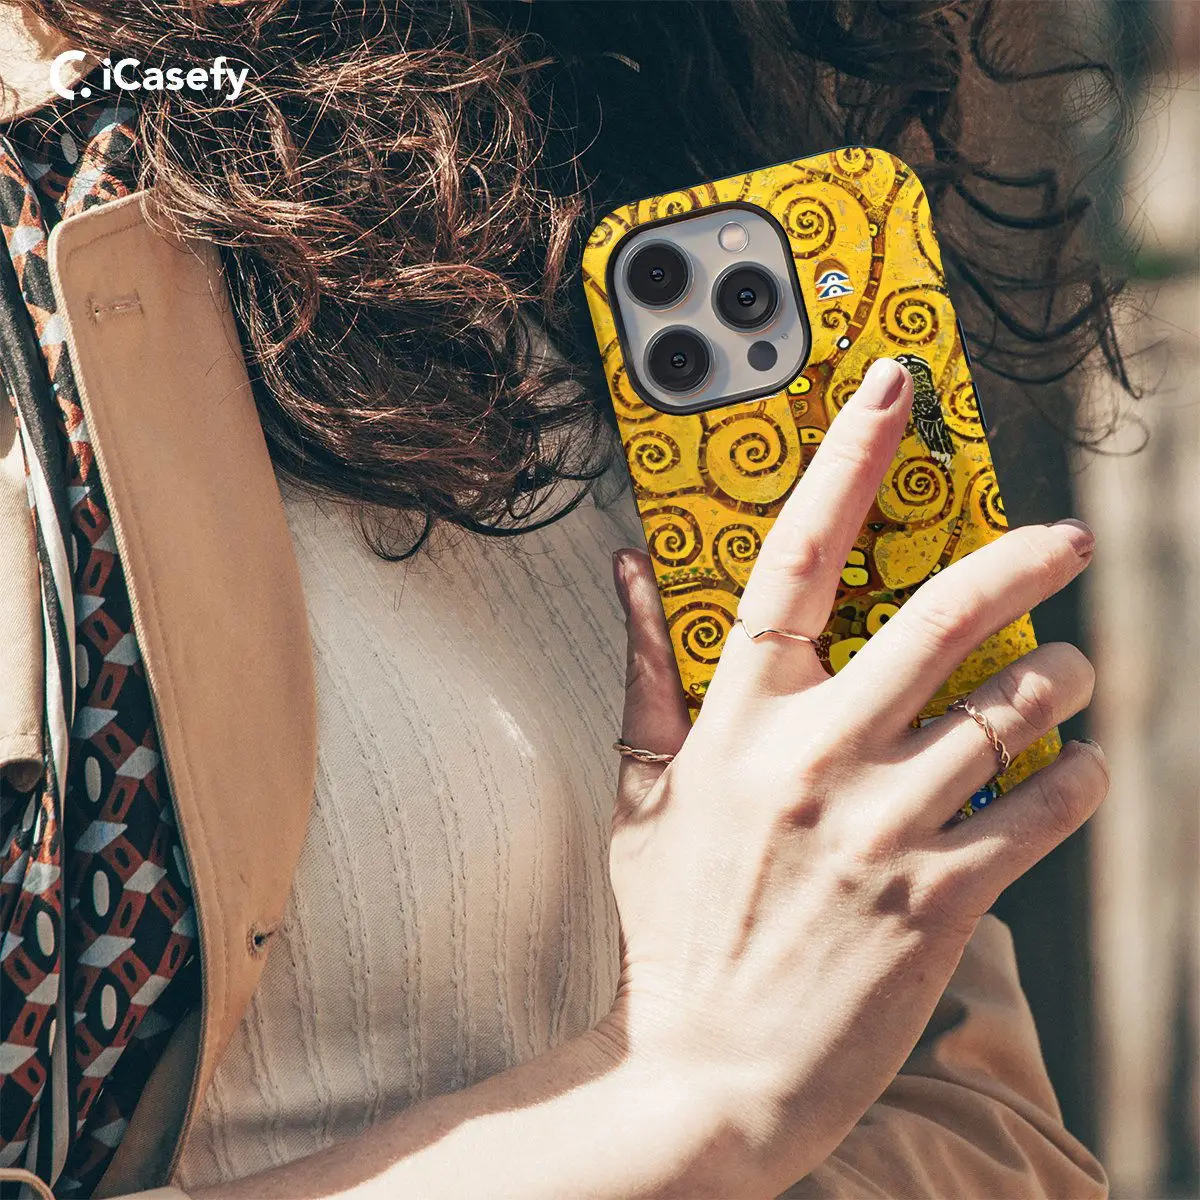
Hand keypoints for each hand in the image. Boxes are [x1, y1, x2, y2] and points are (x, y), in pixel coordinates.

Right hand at [602, 358, 1106, 1194]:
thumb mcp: (643, 792)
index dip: (846, 463)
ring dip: (1061, 681)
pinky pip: (1041, 809)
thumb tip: (627, 570)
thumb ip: (645, 672)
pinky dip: (1076, 776)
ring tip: (1071, 676)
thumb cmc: (671, 926)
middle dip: (1021, 561)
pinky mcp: (941, 898)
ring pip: (1010, 712)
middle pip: (941, 619)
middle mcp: (816, 757)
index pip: (795, 559)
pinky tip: (1076, 766)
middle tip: (1065, 538)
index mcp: (739, 721)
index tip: (892, 393)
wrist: (705, 1071)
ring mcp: (883, 826)